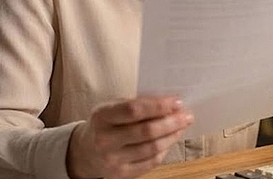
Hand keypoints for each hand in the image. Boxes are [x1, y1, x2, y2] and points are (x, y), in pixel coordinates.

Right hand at [66, 95, 193, 178]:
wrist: (86, 151)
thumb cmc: (106, 123)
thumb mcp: (112, 107)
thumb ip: (136, 103)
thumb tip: (170, 101)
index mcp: (102, 116)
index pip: (134, 110)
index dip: (158, 105)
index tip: (177, 100)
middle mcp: (105, 140)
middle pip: (146, 131)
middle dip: (171, 121)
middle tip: (186, 114)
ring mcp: (113, 159)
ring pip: (152, 147)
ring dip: (172, 135)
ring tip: (182, 125)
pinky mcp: (122, 174)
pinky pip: (151, 161)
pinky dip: (165, 149)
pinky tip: (171, 139)